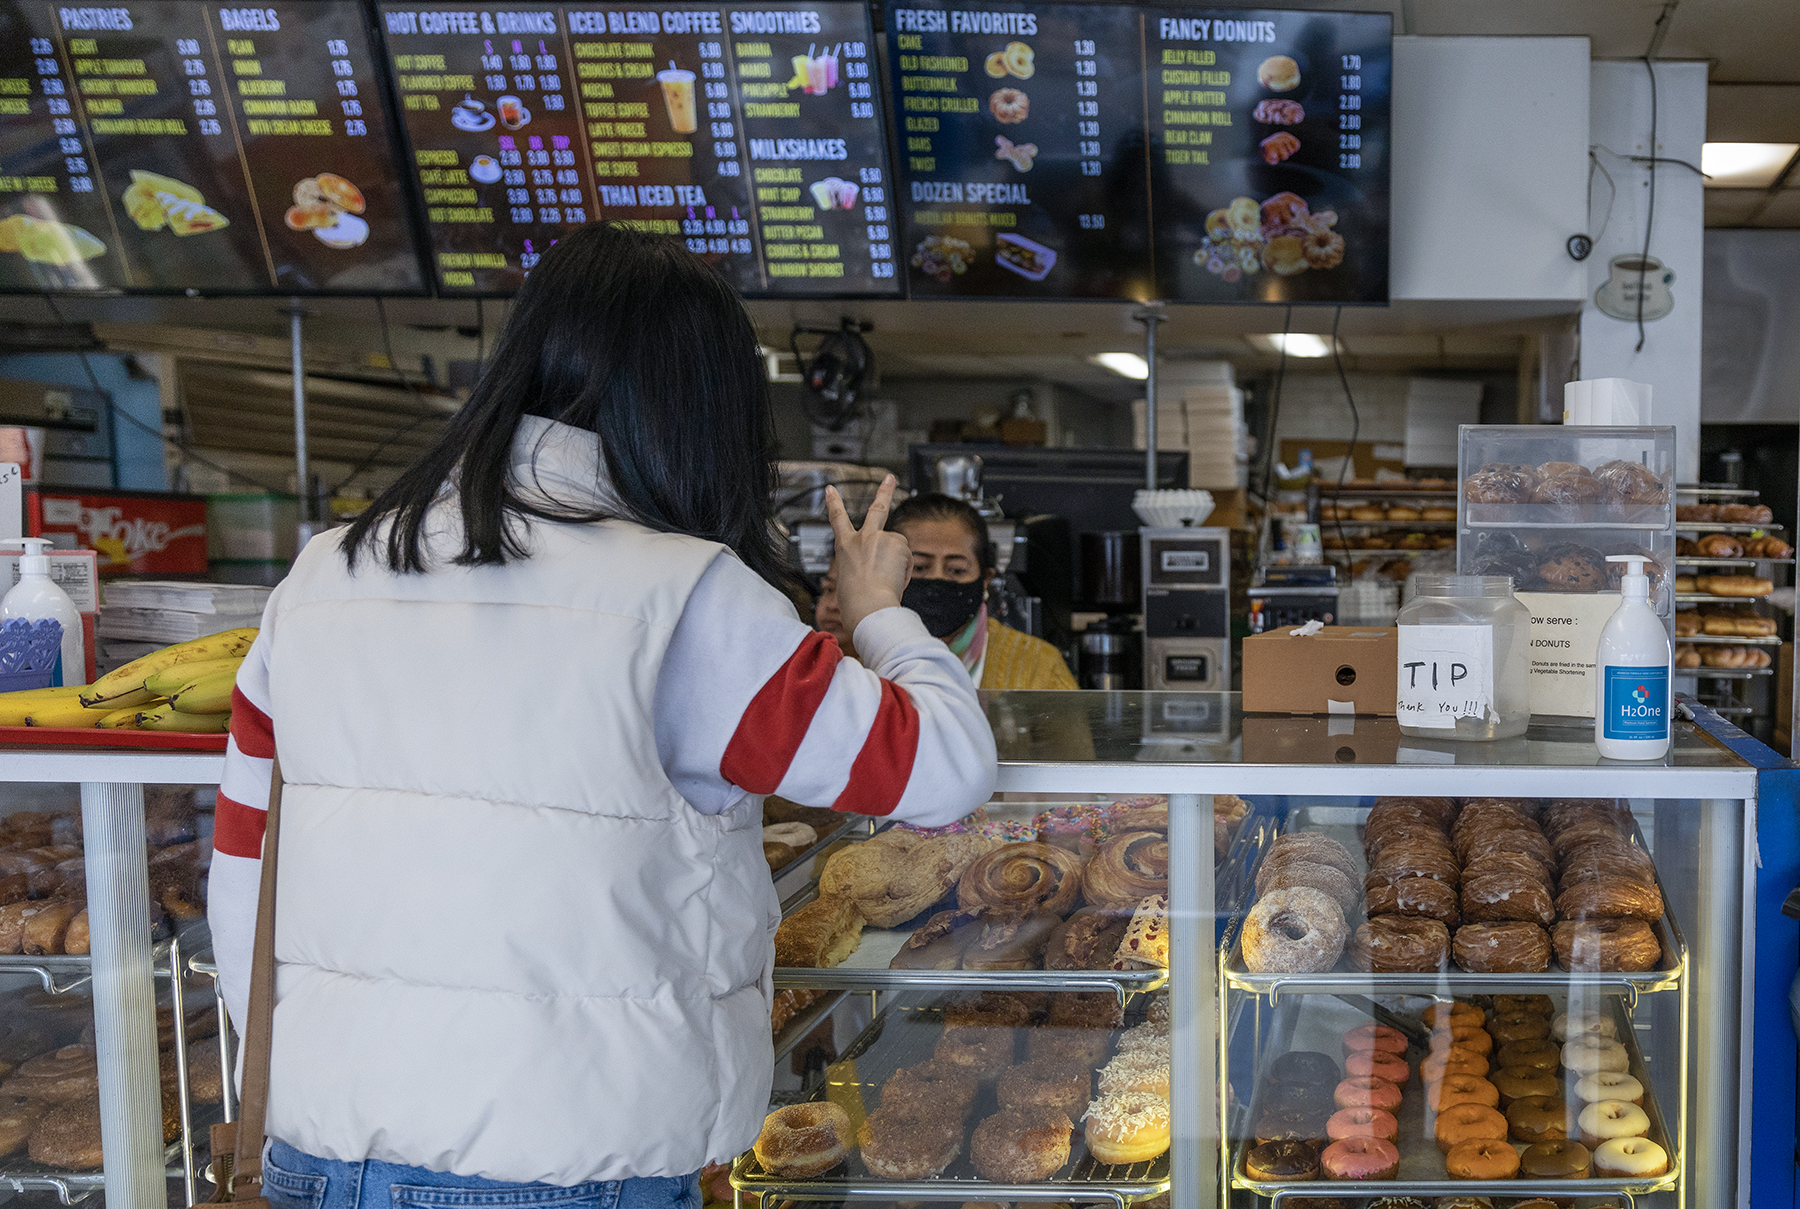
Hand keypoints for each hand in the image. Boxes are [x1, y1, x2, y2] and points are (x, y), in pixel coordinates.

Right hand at [826, 477, 910, 637]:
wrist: (867, 606)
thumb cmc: (856, 604)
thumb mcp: (849, 584)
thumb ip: (861, 572)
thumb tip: (877, 575)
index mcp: (844, 548)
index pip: (837, 520)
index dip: (834, 503)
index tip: (831, 489)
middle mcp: (862, 538)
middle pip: (877, 509)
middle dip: (884, 491)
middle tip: (890, 477)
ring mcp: (880, 538)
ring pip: (898, 548)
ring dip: (898, 563)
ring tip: (888, 580)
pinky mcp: (897, 542)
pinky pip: (907, 558)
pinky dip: (905, 570)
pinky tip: (895, 579)